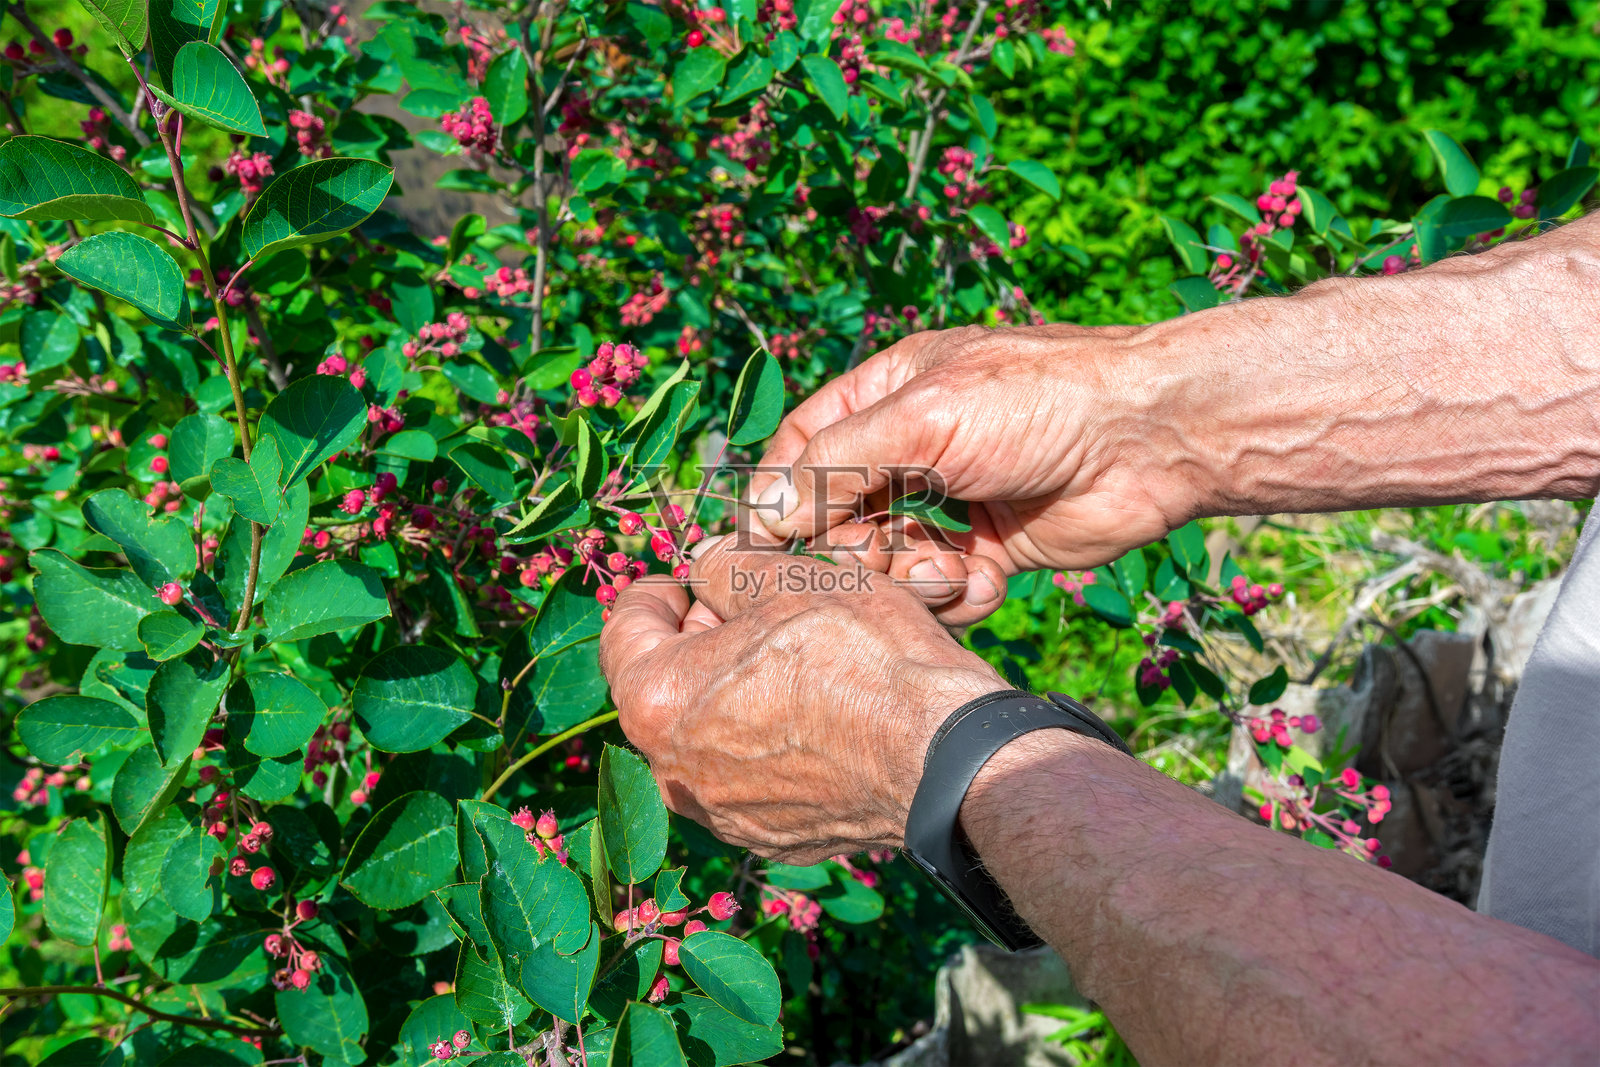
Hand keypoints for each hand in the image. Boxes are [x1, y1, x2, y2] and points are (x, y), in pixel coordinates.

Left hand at [597, 533, 1003, 864]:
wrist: (941, 754)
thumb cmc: (861, 656)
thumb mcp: (789, 579)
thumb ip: (727, 567)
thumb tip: (707, 566)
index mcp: (657, 701)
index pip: (624, 630)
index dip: (659, 590)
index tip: (693, 578)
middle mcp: (674, 771)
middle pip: (666, 687)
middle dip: (701, 643)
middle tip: (753, 611)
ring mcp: (723, 815)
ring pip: (709, 736)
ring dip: (735, 695)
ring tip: (794, 661)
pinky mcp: (772, 839)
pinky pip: (752, 779)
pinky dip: (771, 745)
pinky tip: (821, 717)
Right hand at [749, 324, 1196, 582]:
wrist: (1150, 442)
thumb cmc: (1037, 403)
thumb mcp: (923, 416)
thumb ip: (836, 463)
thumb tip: (762, 515)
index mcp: (886, 396)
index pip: (801, 451)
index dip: (778, 501)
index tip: (762, 552)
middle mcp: (912, 450)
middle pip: (838, 518)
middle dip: (855, 548)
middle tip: (881, 557)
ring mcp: (951, 503)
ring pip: (887, 562)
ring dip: (909, 578)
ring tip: (949, 571)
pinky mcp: (991, 552)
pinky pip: (943, 591)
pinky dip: (959, 597)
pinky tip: (988, 580)